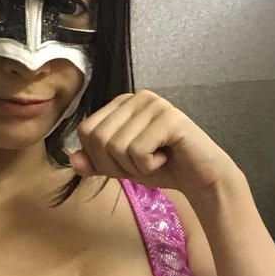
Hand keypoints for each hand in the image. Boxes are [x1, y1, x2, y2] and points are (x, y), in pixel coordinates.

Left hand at [69, 91, 235, 197]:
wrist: (200, 178)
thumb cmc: (162, 168)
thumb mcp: (122, 167)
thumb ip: (96, 163)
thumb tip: (73, 161)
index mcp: (120, 104)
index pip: (86, 131)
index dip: (100, 158)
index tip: (128, 162)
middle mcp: (136, 97)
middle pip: (98, 138)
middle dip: (117, 164)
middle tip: (143, 164)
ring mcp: (154, 105)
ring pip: (117, 146)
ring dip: (136, 166)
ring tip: (156, 160)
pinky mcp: (170, 118)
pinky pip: (138, 150)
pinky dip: (150, 165)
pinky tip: (166, 158)